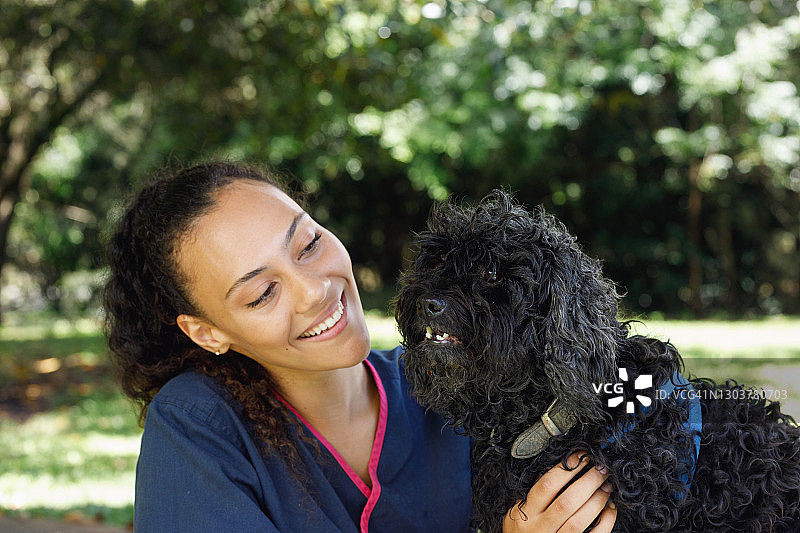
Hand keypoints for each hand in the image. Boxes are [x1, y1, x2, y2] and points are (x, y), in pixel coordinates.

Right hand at [502, 452, 616, 532]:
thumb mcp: (517, 512)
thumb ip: (533, 495)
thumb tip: (558, 469)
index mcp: (526, 513)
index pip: (547, 485)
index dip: (566, 469)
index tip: (580, 456)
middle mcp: (541, 528)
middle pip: (567, 502)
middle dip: (588, 481)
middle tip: (601, 468)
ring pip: (580, 520)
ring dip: (597, 500)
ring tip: (606, 485)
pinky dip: (605, 522)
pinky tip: (610, 508)